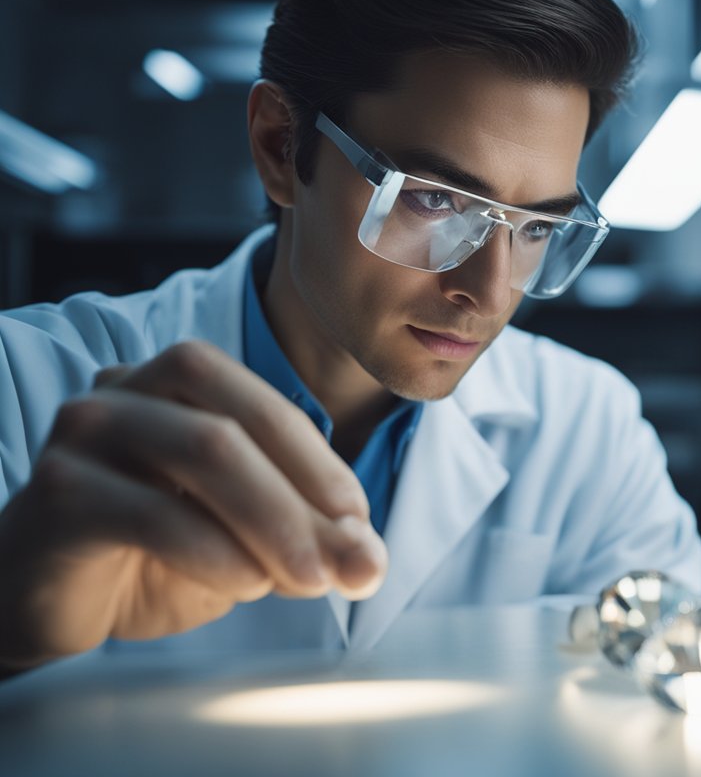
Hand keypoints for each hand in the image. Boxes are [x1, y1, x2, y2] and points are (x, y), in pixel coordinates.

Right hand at [0, 340, 387, 671]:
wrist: (44, 604)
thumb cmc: (148, 556)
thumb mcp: (244, 543)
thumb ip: (303, 538)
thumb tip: (368, 560)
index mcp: (180, 384)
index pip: (268, 407)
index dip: (325, 466)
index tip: (361, 526)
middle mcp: (128, 389)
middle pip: (236, 421)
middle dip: (307, 492)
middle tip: (352, 559)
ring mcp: (85, 433)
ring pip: (202, 450)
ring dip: (272, 520)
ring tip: (306, 578)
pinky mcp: (56, 491)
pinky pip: (150, 510)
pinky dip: (214, 549)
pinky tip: (245, 583)